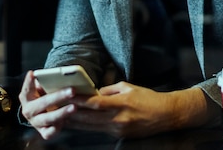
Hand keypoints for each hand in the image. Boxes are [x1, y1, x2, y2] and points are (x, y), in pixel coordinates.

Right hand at [18, 70, 78, 139]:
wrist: (45, 113)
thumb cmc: (46, 95)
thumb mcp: (43, 88)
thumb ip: (47, 82)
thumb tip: (59, 77)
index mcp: (26, 97)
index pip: (27, 88)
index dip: (29, 82)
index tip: (33, 73)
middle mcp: (29, 110)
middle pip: (42, 103)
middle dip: (58, 96)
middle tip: (72, 90)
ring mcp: (35, 122)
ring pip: (47, 118)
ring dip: (61, 113)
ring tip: (74, 107)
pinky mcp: (43, 132)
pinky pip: (49, 133)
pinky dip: (56, 128)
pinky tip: (65, 121)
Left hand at [67, 82, 213, 137]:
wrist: (166, 115)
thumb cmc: (148, 98)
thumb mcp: (129, 87)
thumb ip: (110, 90)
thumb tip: (94, 92)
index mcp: (122, 103)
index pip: (96, 102)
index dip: (80, 100)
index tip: (66, 95)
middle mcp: (118, 118)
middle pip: (89, 117)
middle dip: (71, 112)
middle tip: (56, 107)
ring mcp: (118, 129)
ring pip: (91, 126)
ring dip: (74, 122)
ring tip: (59, 117)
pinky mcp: (119, 135)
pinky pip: (98, 131)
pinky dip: (85, 127)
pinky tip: (75, 124)